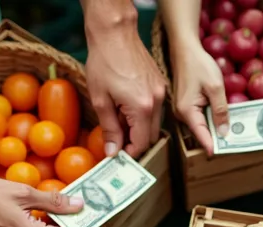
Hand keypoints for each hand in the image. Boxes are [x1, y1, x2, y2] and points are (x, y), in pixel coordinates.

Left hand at [86, 18, 167, 157]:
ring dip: (139, 128)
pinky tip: (126, 108)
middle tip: (117, 142)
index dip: (130, 153)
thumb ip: (109, 128)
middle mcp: (157, 101)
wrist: (116, 34)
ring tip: (120, 122)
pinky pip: (156, 108)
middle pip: (151, 135)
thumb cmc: (104, 63)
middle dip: (135, 142)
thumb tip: (112, 151)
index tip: (119, 155)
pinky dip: (143, 114)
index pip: (142, 142)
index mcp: (142, 107)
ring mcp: (161, 91)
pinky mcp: (160, 84)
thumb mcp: (101, 99)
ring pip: (155, 122)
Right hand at [170, 40, 228, 155]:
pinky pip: (199, 117)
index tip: (223, 156)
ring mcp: (182, 109)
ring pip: (201, 125)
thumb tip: (224, 132)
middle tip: (235, 144)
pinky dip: (210, 119)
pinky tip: (222, 119)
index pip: (201, 135)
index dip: (213, 146)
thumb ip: (220, 111)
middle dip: (216, 138)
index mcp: (187, 111)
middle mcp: (181, 114)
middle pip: (201, 132)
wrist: (185, 48)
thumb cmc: (199, 64)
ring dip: (214, 128)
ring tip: (232, 133)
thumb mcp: (215, 87)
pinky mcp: (185, 104)